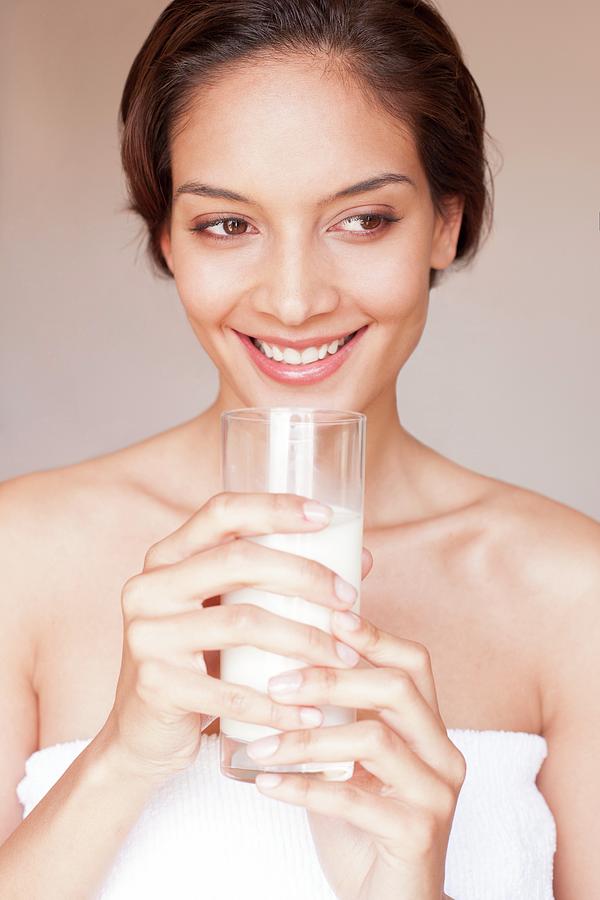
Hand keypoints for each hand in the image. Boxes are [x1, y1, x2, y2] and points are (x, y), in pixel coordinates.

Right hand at [100, 492, 365, 783]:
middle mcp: (149, 588)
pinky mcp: (155, 686)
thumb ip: (280, 583)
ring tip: (345, 657)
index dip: (274, 508)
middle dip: (305, 576)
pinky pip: (231, 694)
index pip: (221, 513)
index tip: (324, 516)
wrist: (142, 737)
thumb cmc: (199, 665)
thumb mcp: (228, 613)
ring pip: (242, 624)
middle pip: (237, 562)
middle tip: (349, 600)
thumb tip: (362, 560)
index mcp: (166, 558)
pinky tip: (313, 714)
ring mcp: (147, 636)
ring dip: (305, 640)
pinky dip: (279, 706)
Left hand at [246, 611, 465, 899]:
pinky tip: (265, 784)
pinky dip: (304, 787)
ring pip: (375, 740)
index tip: (329, 616)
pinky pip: (356, 801)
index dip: (373, 635)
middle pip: (396, 689)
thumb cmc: (361, 821)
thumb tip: (270, 668)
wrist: (388, 899)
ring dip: (309, 737)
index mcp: (429, 727)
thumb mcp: (348, 760)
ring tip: (259, 743)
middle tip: (277, 682)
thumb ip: (332, 717)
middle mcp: (442, 753)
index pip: (413, 662)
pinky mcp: (417, 834)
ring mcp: (436, 794)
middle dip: (332, 678)